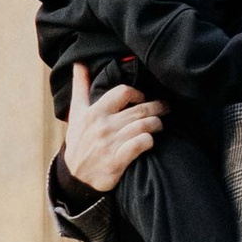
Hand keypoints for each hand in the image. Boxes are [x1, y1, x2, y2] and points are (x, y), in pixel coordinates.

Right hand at [62, 65, 165, 193]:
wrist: (75, 177)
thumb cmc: (79, 141)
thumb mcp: (75, 114)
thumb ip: (80, 87)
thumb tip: (79, 64)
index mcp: (93, 112)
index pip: (123, 92)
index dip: (138, 93)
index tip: (142, 99)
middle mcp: (103, 126)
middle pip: (139, 110)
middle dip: (157, 108)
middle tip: (166, 108)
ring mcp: (110, 144)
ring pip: (143, 126)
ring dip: (156, 124)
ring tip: (160, 125)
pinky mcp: (117, 161)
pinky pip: (140, 144)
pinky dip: (149, 140)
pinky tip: (151, 140)